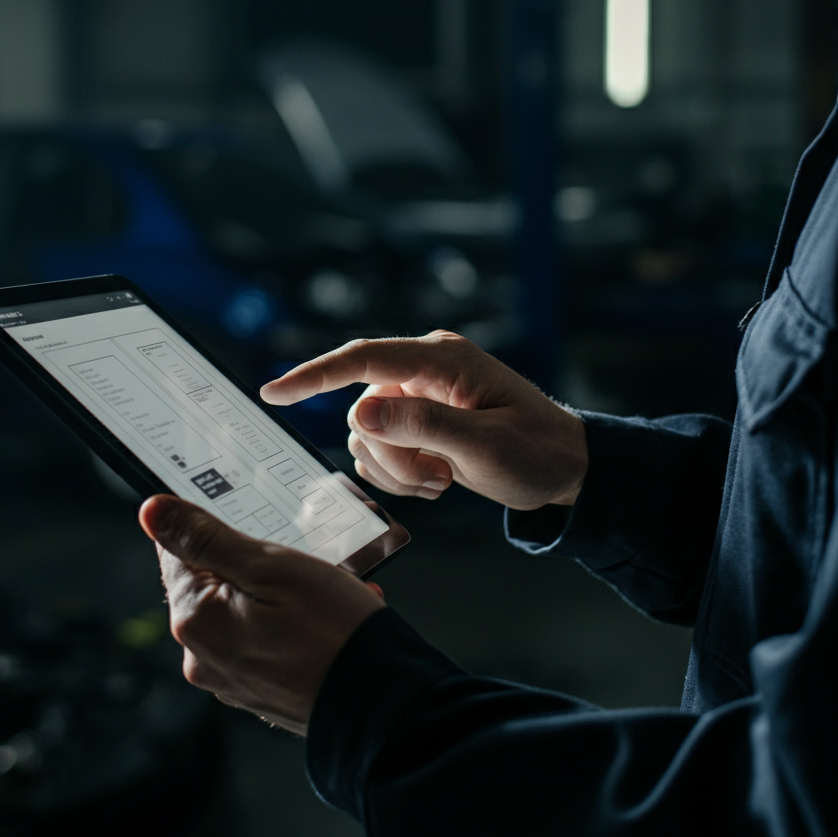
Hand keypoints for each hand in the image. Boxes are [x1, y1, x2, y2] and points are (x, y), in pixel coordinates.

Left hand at [139, 494, 385, 734]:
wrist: (379, 704)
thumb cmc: (332, 631)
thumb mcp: (270, 566)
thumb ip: (206, 538)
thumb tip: (152, 512)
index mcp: (195, 619)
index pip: (178, 550)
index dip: (219, 531)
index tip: (258, 529)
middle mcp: (201, 655)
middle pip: (213, 581)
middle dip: (256, 564)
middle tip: (302, 562)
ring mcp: (229, 677)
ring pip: (242, 609)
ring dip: (278, 591)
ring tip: (325, 589)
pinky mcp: (257, 690)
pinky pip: (262, 638)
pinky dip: (289, 622)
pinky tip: (326, 616)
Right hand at [260, 331, 586, 510]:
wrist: (563, 467)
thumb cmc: (535, 451)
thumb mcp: (484, 445)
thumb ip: (423, 426)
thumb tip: (361, 413)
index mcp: (441, 359)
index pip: (363, 358)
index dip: (314, 375)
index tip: (274, 392)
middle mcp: (424, 370)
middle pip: (364, 410)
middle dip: (390, 455)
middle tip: (436, 477)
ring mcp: (419, 395)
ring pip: (367, 435)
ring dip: (396, 468)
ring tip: (443, 478)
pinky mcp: (418, 419)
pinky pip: (380, 448)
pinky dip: (399, 473)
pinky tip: (438, 477)